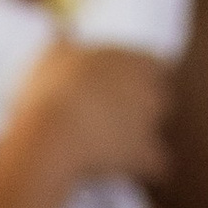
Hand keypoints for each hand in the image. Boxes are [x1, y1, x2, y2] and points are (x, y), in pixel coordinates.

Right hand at [6, 40, 170, 193]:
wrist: (51, 134)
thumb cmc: (50, 89)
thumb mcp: (50, 55)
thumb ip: (64, 45)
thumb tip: (64, 35)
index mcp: (134, 60)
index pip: (152, 65)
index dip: (135, 77)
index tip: (115, 87)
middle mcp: (149, 88)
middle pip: (157, 98)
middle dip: (139, 109)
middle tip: (110, 118)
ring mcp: (149, 124)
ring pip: (155, 131)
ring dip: (139, 139)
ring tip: (111, 148)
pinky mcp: (143, 155)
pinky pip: (153, 164)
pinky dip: (141, 168)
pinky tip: (122, 173)